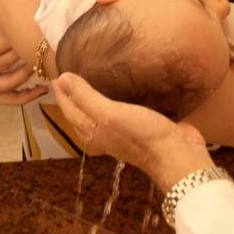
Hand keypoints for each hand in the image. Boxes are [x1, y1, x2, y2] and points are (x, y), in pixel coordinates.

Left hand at [53, 72, 212, 190]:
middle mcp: (106, 135)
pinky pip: (121, 114)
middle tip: (68, 80)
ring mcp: (124, 134)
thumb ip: (86, 97)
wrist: (177, 155)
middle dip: (73, 100)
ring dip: (92, 103)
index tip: (56, 77)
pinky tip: (123, 97)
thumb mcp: (110, 114)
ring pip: (101, 117)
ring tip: (90, 85)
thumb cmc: (141, 134)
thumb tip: (62, 79)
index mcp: (95, 132)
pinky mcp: (142, 129)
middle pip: (83, 116)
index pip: (71, 111)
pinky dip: (115, 104)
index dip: (63, 95)